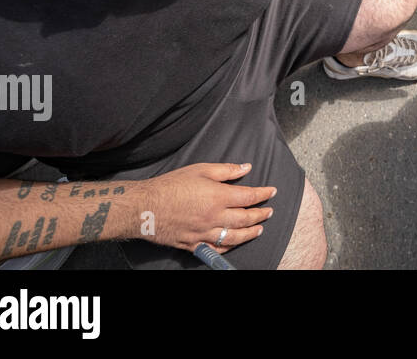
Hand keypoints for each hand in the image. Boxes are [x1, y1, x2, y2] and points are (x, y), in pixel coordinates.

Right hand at [143, 162, 275, 254]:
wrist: (144, 207)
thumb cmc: (170, 185)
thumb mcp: (200, 170)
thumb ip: (226, 170)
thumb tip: (246, 167)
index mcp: (218, 197)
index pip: (249, 197)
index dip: (263, 194)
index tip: (272, 192)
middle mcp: (214, 217)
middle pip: (245, 219)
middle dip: (260, 215)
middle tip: (270, 212)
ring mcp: (204, 233)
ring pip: (234, 237)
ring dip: (250, 233)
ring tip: (259, 229)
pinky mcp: (193, 244)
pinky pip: (216, 248)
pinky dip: (229, 247)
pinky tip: (234, 243)